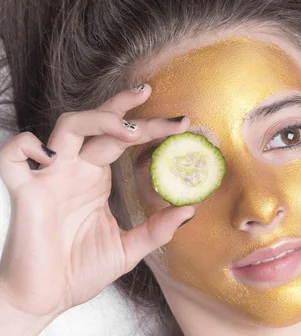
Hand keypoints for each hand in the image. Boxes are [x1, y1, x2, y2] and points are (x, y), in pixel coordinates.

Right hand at [0, 84, 193, 327]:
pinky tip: (49, 155)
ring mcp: (50, 177)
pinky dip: (25, 146)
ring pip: (66, 127)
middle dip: (124, 107)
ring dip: (97, 120)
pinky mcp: (25, 192)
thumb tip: (190, 209)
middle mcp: (75, 170)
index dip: (150, 127)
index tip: (181, 123)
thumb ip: (157, 229)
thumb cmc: (81, 270)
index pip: (124, 139)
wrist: (45, 298)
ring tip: (128, 130)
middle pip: (98, 123)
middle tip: (150, 95)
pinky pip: (13, 156)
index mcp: (97, 177)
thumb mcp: (128, 248)